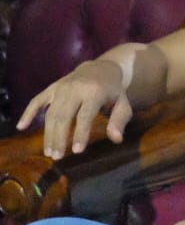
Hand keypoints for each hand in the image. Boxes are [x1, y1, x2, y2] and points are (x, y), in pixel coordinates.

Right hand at [17, 58, 133, 159]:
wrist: (101, 67)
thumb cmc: (112, 90)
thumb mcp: (123, 103)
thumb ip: (120, 120)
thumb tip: (116, 139)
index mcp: (95, 92)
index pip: (85, 116)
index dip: (80, 134)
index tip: (76, 151)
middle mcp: (76, 88)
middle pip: (64, 116)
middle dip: (59, 138)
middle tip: (57, 156)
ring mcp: (61, 87)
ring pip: (51, 113)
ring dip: (48, 133)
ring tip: (48, 151)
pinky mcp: (52, 87)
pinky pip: (37, 100)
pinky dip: (28, 113)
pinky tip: (21, 127)